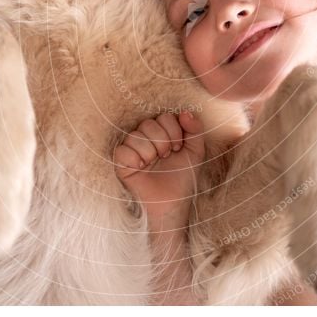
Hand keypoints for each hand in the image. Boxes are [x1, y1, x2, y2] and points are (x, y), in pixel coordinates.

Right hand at [114, 111, 204, 231]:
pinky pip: (122, 151)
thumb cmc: (183, 179)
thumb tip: (185, 112)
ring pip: (135, 136)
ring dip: (150, 152)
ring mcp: (132, 151)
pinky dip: (134, 159)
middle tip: (166, 157)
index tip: (178, 148)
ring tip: (154, 164)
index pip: (164, 117)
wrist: (172, 203)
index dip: (174, 132)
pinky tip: (141, 169)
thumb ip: (195, 130)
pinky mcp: (121, 164)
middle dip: (162, 141)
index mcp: (162, 134)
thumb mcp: (195, 152)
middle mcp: (146, 140)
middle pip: (148, 124)